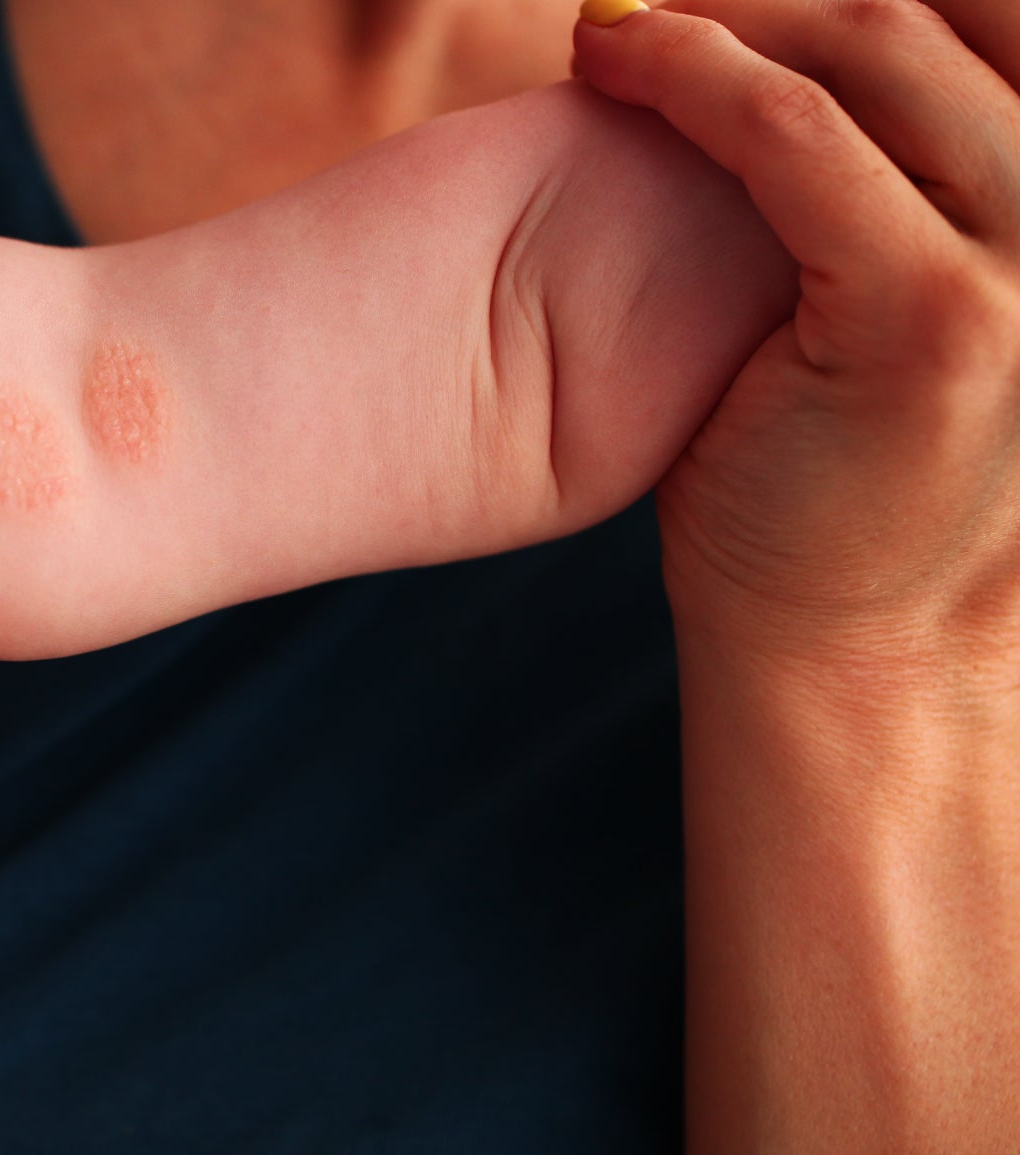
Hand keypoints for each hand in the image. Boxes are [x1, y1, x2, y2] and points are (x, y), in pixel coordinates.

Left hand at [572, 0, 1019, 678]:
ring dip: (728, 13)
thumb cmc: (850, 482)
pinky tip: (614, 69)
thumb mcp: (902, 302)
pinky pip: (798, 139)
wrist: (863, 650)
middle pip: (956, 4)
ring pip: (879, 46)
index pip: (1004, 19)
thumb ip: (885, 180)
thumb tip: (783, 53)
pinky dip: (693, 82)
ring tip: (613, 28)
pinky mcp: (938, 318)